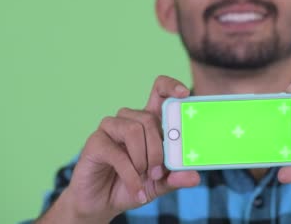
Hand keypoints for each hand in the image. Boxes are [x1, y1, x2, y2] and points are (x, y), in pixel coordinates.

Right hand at [40, 76, 200, 222]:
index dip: (171, 86)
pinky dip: (131, 176)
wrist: (102, 204)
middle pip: (149, 118)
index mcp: (148, 122)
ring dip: (143, 159)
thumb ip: (176, 178)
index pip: (159, 92)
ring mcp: (110, 129)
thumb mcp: (160, 184)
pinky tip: (136, 190)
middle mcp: (128, 120)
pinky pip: (118, 153)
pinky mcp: (95, 143)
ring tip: (144, 177)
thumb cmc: (133, 185)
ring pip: (134, 130)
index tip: (184, 94)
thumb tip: (194, 177)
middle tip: (159, 172)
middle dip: (158, 148)